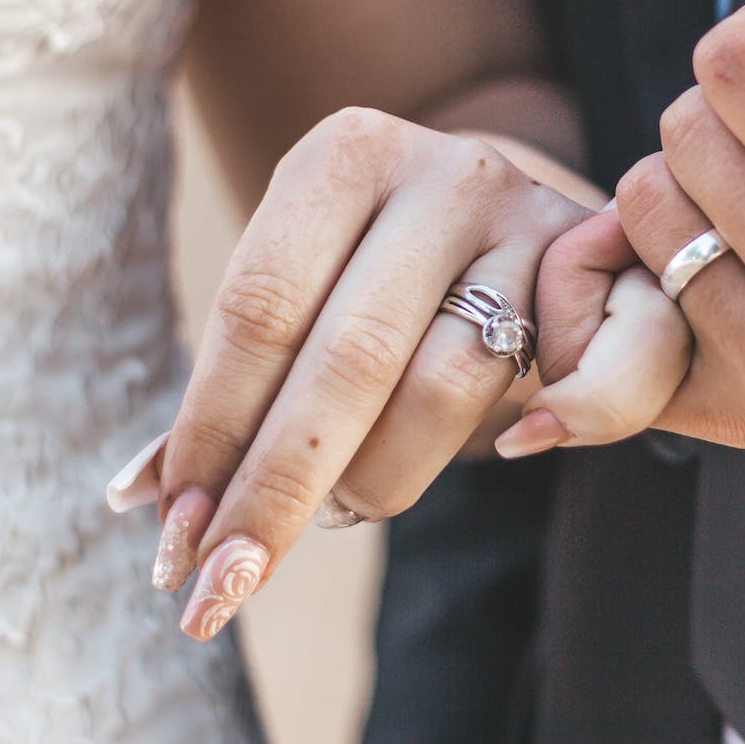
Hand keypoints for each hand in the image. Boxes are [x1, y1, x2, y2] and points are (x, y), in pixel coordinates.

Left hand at [110, 108, 590, 639]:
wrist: (528, 214)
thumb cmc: (391, 275)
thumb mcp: (311, 294)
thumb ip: (235, 385)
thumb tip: (137, 498)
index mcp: (342, 157)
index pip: (258, 308)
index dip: (212, 430)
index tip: (175, 538)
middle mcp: (441, 173)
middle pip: (347, 358)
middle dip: (277, 489)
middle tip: (224, 586)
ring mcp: (530, 219)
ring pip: (446, 387)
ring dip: (380, 477)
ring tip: (341, 510)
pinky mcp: (606, 274)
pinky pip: (582, 382)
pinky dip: (557, 427)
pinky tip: (513, 452)